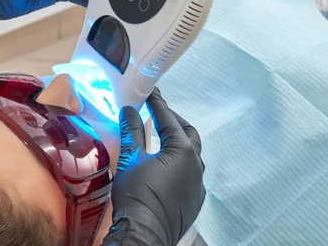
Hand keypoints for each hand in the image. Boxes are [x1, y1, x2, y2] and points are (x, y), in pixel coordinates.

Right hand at [102, 88, 204, 245]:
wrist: (144, 234)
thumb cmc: (137, 196)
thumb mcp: (130, 159)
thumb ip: (132, 132)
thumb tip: (128, 110)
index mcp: (182, 151)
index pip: (168, 120)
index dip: (157, 106)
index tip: (151, 95)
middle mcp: (197, 165)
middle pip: (189, 134)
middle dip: (174, 122)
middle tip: (159, 116)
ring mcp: (199, 184)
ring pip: (192, 155)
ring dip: (179, 144)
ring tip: (161, 140)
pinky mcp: (195, 199)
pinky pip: (191, 174)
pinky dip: (181, 164)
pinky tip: (166, 167)